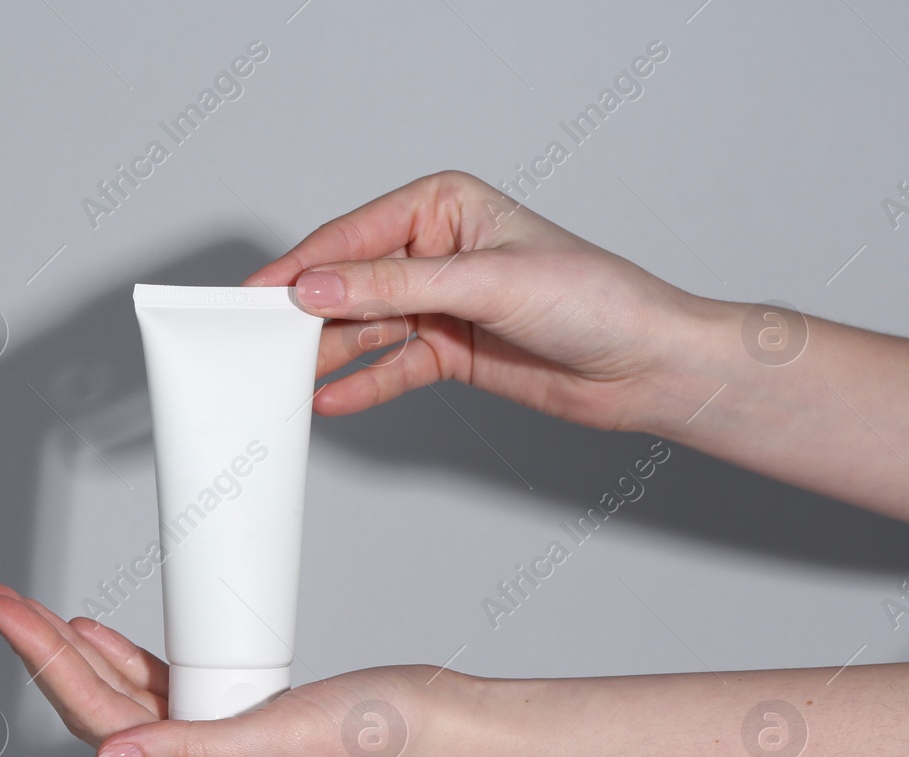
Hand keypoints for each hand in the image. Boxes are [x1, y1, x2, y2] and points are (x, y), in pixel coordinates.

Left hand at [0, 583, 460, 756]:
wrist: (448, 728)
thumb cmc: (384, 736)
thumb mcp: (284, 737)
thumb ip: (192, 749)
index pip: (96, 717)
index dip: (42, 658)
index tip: (4, 608)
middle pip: (94, 705)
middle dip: (40, 648)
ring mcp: (214, 745)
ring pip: (120, 696)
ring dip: (72, 651)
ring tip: (28, 609)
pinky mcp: (236, 718)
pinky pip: (159, 689)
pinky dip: (122, 659)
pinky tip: (97, 636)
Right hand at [245, 170, 707, 431]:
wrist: (646, 367)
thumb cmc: (594, 300)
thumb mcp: (486, 283)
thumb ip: (395, 287)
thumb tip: (321, 285)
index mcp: (444, 206)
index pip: (355, 235)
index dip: (305, 266)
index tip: (262, 294)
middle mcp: (436, 252)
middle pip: (351, 283)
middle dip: (310, 313)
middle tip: (262, 341)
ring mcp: (439, 304)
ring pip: (365, 328)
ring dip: (329, 353)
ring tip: (287, 376)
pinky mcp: (447, 351)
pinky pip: (389, 367)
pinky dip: (361, 384)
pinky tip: (330, 398)